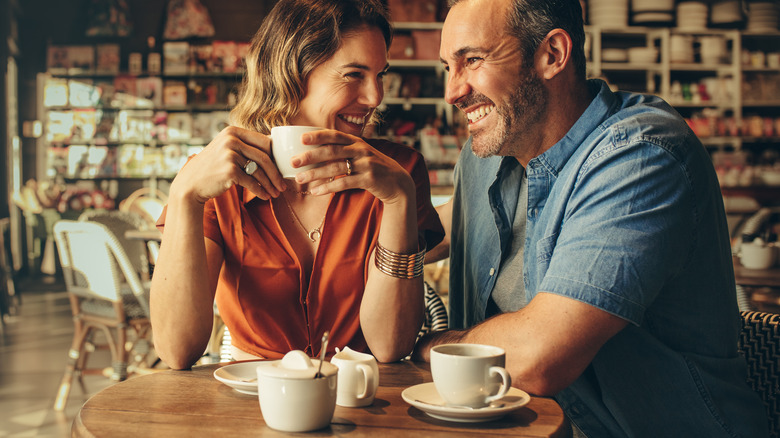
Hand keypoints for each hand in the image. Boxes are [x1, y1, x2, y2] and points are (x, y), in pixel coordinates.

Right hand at [170, 126, 286, 203]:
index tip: (282, 170)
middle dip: (276, 174)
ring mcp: (230, 154)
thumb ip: (245, 146)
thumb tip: (274, 146)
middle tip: (283, 186)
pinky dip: (260, 191)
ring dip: (270, 185)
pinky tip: (265, 197)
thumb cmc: (213, 167)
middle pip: (265, 157)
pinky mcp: (229, 170)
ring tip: (276, 194)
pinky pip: (252, 182)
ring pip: (260, 171)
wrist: (191, 183)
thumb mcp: (227, 149)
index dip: (276, 157)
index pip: (265, 142)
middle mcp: (231, 140)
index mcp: (233, 131)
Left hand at [291, 130, 414, 204]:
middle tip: (293, 162)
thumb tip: (315, 154)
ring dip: (315, 174)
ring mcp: (366, 164)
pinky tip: (316, 191)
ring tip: (300, 179)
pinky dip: (328, 187)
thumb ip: (343, 151)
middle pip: (332, 151)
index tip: (301, 138)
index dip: (318, 135)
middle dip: (311, 156)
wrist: (397, 182)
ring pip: (336, 167)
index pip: (335, 135)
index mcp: (357, 142)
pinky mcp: (369, 179)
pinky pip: (344, 183)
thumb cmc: (373, 168)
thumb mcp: (361, 155)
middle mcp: (361, 150)